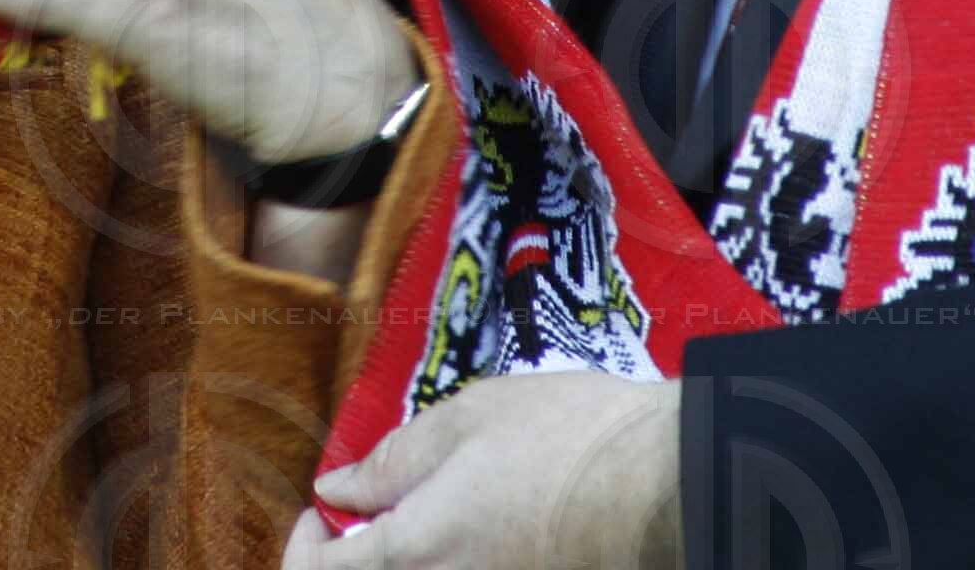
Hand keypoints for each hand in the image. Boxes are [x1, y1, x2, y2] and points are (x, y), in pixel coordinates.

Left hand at [284, 371, 680, 569]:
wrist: (669, 487)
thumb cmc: (566, 438)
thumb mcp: (466, 420)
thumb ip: (391, 460)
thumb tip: (335, 490)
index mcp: (415, 550)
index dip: (305, 546)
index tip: (322, 509)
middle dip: (350, 564)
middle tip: (362, 525)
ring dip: (398, 565)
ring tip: (418, 526)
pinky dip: (446, 566)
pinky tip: (465, 537)